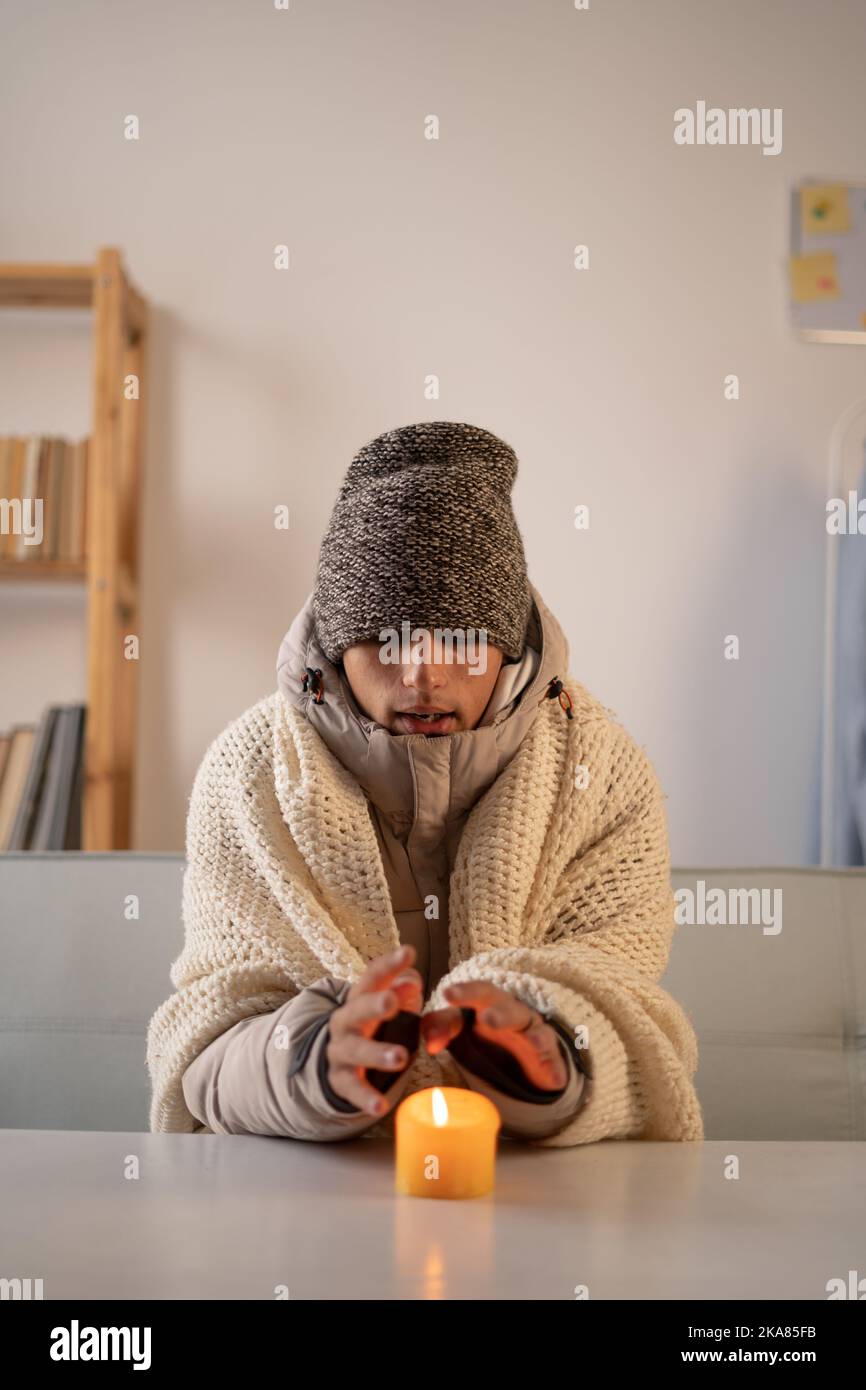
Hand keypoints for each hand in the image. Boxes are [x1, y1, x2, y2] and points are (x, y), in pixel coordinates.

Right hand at [326, 945, 422, 1116]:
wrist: (334, 1057)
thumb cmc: (372, 1023)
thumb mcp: (386, 1004)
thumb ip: (402, 990)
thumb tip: (412, 979)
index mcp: (360, 998)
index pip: (373, 977)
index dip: (389, 964)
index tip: (409, 951)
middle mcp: (346, 1020)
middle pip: (357, 1009)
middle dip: (374, 1005)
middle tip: (393, 1002)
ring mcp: (340, 1050)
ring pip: (356, 1050)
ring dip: (377, 1053)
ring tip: (401, 1058)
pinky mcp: (340, 1080)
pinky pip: (352, 1089)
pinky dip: (365, 1097)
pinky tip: (381, 1106)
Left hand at [421, 981, 568, 1091]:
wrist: (520, 1054)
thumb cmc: (485, 1032)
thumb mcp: (460, 1027)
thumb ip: (440, 1027)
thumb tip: (430, 1044)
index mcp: (491, 1003)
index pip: (480, 992)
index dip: (466, 992)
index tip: (448, 994)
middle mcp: (515, 1014)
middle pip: (510, 1009)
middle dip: (501, 1014)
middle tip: (488, 1019)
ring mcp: (534, 1034)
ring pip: (536, 1031)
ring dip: (535, 1036)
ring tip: (533, 1042)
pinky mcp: (548, 1058)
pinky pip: (553, 1062)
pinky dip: (555, 1069)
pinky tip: (555, 1080)